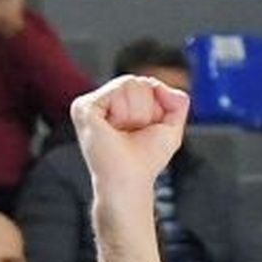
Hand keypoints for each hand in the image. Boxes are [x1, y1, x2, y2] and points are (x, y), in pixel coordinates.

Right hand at [71, 76, 189, 197]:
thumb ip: (178, 101)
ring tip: (123, 132)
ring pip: (129, 83)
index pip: (146, 84)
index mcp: (118, 104)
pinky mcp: (83, 107)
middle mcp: (103, 102)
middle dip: (147, 109)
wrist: (131, 180)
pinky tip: (113, 129)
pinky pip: (117, 90)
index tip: (144, 131)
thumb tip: (158, 84)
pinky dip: (124, 112)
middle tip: (133, 132)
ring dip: (137, 113)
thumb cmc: (146, 160)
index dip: (155, 108)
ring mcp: (91, 104)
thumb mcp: (172, 126)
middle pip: (138, 81)